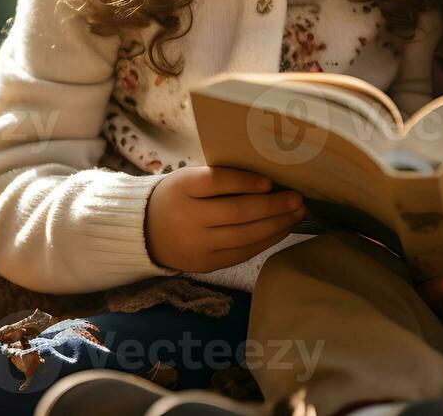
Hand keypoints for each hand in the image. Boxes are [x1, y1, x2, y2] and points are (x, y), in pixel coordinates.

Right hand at [146, 166, 305, 272]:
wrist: (144, 232)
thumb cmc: (179, 197)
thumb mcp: (189, 179)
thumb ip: (221, 178)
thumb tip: (270, 180)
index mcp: (182, 187)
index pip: (216, 182)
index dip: (245, 182)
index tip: (270, 181)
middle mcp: (187, 217)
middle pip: (236, 212)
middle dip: (273, 206)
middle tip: (298, 199)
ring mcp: (196, 245)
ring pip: (244, 236)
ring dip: (276, 225)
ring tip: (297, 214)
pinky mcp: (205, 264)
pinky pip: (241, 253)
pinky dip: (265, 241)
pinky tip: (281, 229)